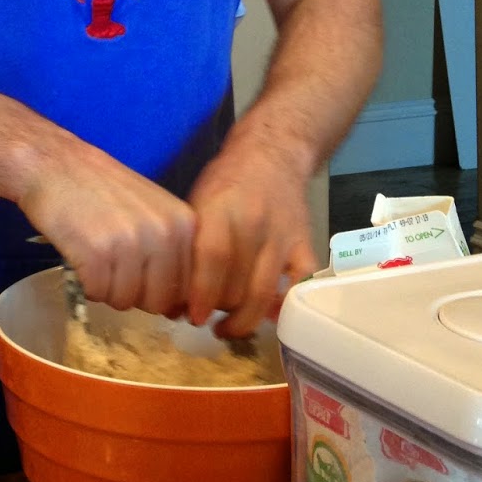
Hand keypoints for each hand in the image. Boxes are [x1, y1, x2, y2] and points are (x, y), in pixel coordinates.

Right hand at [18, 144, 195, 318]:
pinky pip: (98, 294)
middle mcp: (164, 233)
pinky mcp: (97, 255)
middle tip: (114, 263)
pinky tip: (81, 256)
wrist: (54, 164)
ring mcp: (130, 244)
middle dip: (134, 293)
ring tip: (96, 254)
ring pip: (126, 302)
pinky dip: (87, 284)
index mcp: (184, 224)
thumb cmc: (102, 189)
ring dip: (108, 288)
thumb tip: (181, 308)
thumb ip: (173, 252)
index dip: (161, 290)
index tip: (142, 276)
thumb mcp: (154, 210)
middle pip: (158, 302)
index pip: (187, 289)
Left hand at [185, 137, 317, 337]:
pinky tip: (265, 316)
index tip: (194, 317)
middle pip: (236, 284)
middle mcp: (254, 223)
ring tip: (228, 328)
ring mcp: (282, 236)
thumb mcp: (198, 201)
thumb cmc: (227, 179)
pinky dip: (283, 307)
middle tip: (205, 318)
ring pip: (265, 294)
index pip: (213, 258)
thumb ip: (190, 245)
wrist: (274, 154)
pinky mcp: (305, 245)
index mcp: (222, 208)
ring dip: (245, 319)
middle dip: (218, 309)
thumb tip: (176, 297)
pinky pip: (297, 287)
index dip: (202, 294)